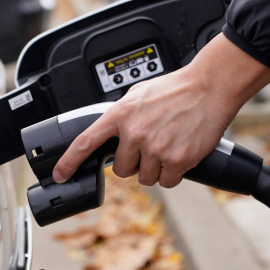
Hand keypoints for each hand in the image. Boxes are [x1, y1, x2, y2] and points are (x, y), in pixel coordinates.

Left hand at [52, 34, 269, 187]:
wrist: (209, 87)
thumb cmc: (177, 88)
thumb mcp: (138, 94)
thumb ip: (122, 114)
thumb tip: (111, 130)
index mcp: (120, 115)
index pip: (86, 142)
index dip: (69, 162)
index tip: (60, 175)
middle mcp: (135, 133)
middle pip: (122, 169)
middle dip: (134, 162)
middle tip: (150, 146)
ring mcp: (155, 149)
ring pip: (145, 178)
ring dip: (155, 169)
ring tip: (168, 146)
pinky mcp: (177, 160)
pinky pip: (168, 181)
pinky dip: (174, 174)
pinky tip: (179, 155)